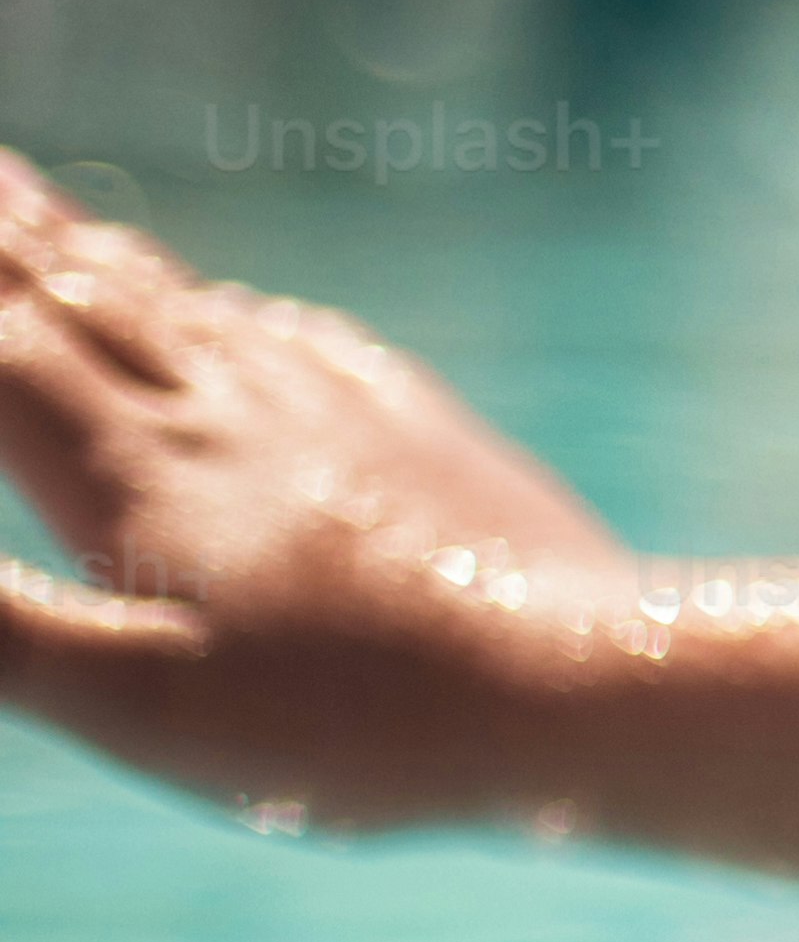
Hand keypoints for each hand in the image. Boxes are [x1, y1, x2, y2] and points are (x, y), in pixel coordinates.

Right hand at [0, 150, 631, 833]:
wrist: (595, 685)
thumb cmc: (358, 724)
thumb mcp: (136, 705)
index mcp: (135, 468)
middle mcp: (226, 410)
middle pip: (79, 297)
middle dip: (3, 232)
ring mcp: (333, 412)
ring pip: (185, 310)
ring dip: (98, 258)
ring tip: (49, 217)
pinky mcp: (422, 435)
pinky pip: (300, 348)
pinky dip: (234, 316)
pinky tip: (246, 318)